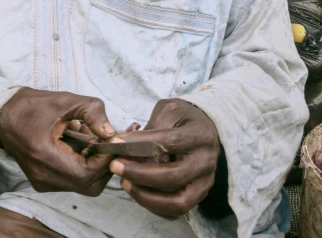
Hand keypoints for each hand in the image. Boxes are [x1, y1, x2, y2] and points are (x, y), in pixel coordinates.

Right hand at [0, 87, 116, 195]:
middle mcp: (44, 177)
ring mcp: (42, 182)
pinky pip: (70, 181)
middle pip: (89, 186)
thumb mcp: (65, 100)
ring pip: (81, 185)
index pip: (88, 173)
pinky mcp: (42, 181)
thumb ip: (92, 113)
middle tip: (103, 140)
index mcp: (46, 157)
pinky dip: (81, 166)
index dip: (105, 158)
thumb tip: (112, 133)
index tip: (112, 139)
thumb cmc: (33, 105)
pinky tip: (77, 144)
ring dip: (92, 164)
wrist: (2, 114)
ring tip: (88, 138)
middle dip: (102, 164)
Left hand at [109, 99, 219, 219]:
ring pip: (177, 203)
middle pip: (173, 177)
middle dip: (140, 174)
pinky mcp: (198, 196)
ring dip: (146, 196)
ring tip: (124, 182)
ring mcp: (204, 183)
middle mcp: (206, 162)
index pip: (169, 142)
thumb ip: (152, 127)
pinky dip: (154, 207)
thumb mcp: (169, 110)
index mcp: (199, 136)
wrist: (205, 130)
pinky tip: (136, 192)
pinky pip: (176, 211)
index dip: (141, 143)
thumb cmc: (183, 118)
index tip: (116, 142)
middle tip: (115, 166)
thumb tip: (128, 147)